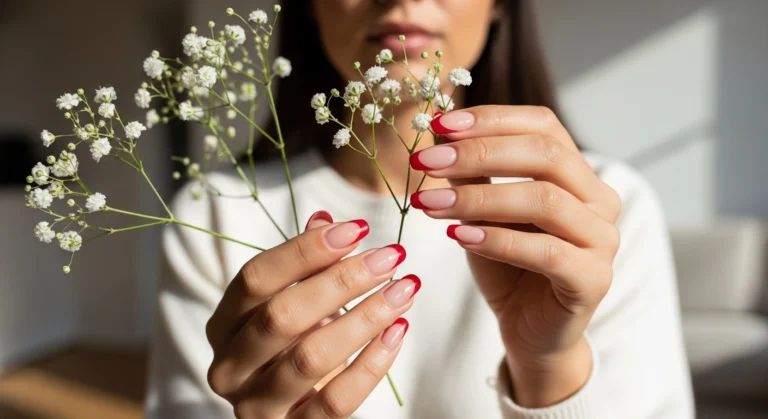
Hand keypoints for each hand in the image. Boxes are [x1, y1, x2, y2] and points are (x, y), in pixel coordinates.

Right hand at [206, 211, 417, 417]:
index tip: (357, 229)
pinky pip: (337, 400)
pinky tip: (398, 331)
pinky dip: (372, 364)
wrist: (290, 415)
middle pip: (281, 315)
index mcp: (223, 325)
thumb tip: (326, 219)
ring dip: (365, 317)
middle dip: (341, 281)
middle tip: (390, 256)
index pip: (254, 279)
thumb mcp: (289, 304)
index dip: (305, 251)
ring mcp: (257, 405)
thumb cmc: (289, 348)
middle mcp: (230, 367)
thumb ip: (303, 266)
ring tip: (404, 288)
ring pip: (311, 357)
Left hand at [410, 106, 621, 406]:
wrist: (527, 330)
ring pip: (545, 200)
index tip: (439, 123)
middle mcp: (599, 199)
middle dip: (479, 153)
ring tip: (432, 203)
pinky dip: (498, 240)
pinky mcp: (594, 279)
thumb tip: (439, 134)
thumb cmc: (507, 266)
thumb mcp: (482, 212)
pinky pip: (548, 252)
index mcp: (577, 173)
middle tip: (426, 162)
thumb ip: (472, 175)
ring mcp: (603, 239)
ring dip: (480, 197)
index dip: (491, 119)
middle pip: (546, 154)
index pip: (542, 124)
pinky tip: (458, 236)